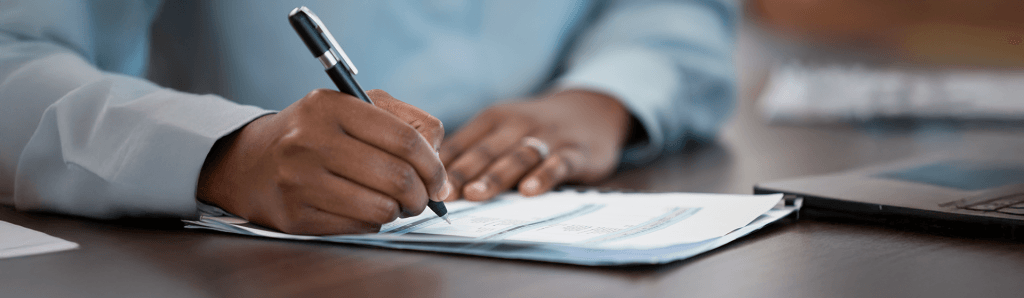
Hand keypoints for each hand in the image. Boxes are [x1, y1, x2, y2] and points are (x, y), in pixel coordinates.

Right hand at [197, 89, 449, 234]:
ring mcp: (299, 180)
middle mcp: (310, 140)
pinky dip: (372, 222)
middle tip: (422, 198)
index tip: (439, 179)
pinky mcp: (295, 215)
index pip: (406, 139)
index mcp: (330, 105)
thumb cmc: (316, 133)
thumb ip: (404, 121)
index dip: (434, 165)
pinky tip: (362, 209)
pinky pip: (359, 227)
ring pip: (381, 208)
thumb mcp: (354, 108)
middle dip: (422, 195)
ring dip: (399, 212)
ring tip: (394, 204)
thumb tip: (439, 160)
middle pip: (398, 177)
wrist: (251, 161)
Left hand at [439, 89, 631, 200]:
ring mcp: (548, 137)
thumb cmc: (533, 128)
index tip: (422, 183)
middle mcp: (518, 124)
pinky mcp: (576, 151)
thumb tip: (430, 179)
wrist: (591, 110)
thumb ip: (473, 151)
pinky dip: (544, 175)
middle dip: (463, 172)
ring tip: (477, 194)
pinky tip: (530, 191)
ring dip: (496, 176)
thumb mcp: (502, 129)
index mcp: (494, 119)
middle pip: (486, 150)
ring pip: (518, 156)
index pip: (463, 143)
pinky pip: (559, 163)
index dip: (443, 164)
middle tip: (443, 194)